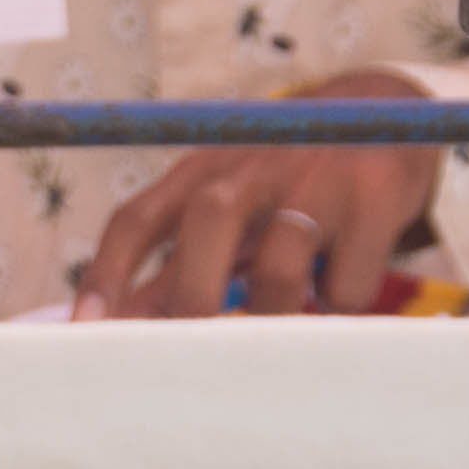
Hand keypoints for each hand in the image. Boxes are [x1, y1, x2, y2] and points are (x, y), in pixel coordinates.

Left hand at [72, 128, 437, 320]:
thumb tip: (108, 330)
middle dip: (194, 299)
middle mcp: (254, 165)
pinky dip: (339, 304)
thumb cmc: (281, 182)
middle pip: (207, 228)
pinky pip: (345, 286)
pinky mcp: (375, 196)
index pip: (138, 218)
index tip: (84, 330)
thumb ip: (173, 264)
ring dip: (276, 313)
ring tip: (287, 315)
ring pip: (279, 272)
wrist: (383, 113)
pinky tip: (340, 286)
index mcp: (202, 168)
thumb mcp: (224, 204)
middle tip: (198, 354)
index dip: (106, 275)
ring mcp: (317, 177)